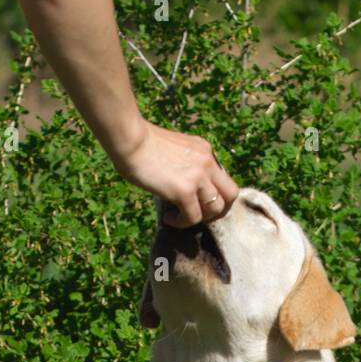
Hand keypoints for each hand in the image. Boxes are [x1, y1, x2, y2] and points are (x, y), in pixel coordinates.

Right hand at [112, 120, 238, 225]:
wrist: (129, 139)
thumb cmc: (140, 143)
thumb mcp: (174, 150)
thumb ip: (185, 165)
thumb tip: (182, 189)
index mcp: (204, 150)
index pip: (222, 178)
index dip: (212, 193)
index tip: (196, 200)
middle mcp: (207, 162)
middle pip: (231, 194)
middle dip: (218, 210)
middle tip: (198, 214)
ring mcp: (199, 176)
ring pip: (216, 208)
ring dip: (200, 217)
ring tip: (179, 216)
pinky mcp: (185, 190)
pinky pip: (193, 217)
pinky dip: (182, 222)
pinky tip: (168, 218)